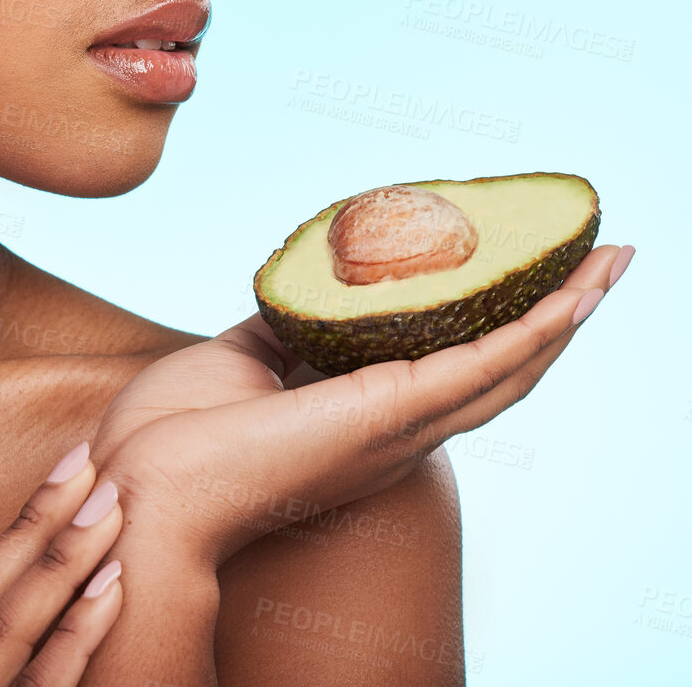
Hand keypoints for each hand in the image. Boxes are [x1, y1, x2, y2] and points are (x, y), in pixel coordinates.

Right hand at [0, 441, 126, 685]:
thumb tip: (24, 626)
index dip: (14, 532)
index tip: (61, 479)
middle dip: (37, 523)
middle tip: (86, 464)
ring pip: (6, 626)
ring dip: (60, 560)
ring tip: (108, 507)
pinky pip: (38, 686)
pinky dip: (73, 635)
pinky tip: (110, 589)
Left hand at [91, 243, 632, 570]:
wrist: (142, 488)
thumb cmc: (173, 437)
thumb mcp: (236, 362)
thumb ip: (280, 329)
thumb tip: (299, 288)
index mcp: (360, 420)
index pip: (449, 369)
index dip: (497, 328)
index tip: (529, 278)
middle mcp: (395, 431)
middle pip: (500, 370)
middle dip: (556, 318)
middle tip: (601, 262)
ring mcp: (397, 426)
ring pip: (508, 368)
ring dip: (565, 316)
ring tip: (608, 265)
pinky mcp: (389, 415)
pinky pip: (481, 367)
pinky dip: (533, 330)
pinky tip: (570, 296)